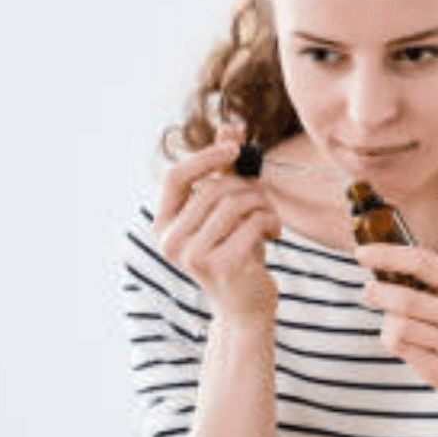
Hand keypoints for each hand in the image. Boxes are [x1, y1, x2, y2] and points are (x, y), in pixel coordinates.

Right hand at [153, 124, 282, 323]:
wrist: (246, 308)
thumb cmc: (236, 253)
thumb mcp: (227, 211)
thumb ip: (225, 171)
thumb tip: (230, 129)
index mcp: (164, 225)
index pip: (176, 177)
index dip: (206, 157)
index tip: (235, 149)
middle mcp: (171, 242)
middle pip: (214, 188)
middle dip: (248, 187)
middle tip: (265, 199)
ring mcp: (193, 256)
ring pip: (236, 203)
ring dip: (263, 205)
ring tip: (270, 219)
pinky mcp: (222, 265)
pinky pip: (254, 222)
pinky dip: (272, 222)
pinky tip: (274, 235)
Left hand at [356, 243, 437, 407]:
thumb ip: (436, 282)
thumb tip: (384, 263)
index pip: (423, 263)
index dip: (389, 255)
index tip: (362, 253)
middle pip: (406, 298)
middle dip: (379, 292)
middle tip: (368, 289)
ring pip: (399, 325)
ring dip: (387, 322)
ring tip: (393, 324)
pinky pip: (400, 348)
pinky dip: (391, 340)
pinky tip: (401, 342)